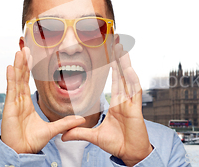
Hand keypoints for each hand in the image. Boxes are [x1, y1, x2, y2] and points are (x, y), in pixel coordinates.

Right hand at [1, 47, 85, 153]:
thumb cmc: (32, 142)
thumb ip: (65, 123)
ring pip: (16, 81)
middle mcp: (19, 101)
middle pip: (21, 78)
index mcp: (27, 104)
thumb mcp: (52, 129)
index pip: (27, 82)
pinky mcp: (9, 108)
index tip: (30, 56)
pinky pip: (11, 91)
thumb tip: (81, 118)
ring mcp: (14, 103)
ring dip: (17, 66)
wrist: (22, 152)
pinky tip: (11, 67)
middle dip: (23, 63)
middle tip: (25, 48)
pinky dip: (11, 78)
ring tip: (19, 52)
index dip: (28, 69)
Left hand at [62, 44, 152, 165]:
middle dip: (119, 59)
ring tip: (122, 50)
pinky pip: (135, 91)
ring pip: (129, 79)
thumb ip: (80, 132)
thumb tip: (63, 135)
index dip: (114, 67)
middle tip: (116, 44)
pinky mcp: (135, 109)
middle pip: (122, 75)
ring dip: (125, 64)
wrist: (130, 153)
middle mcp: (124, 100)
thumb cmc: (118, 144)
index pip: (115, 81)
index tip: (111, 55)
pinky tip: (129, 69)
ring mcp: (131, 103)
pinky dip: (132, 79)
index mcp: (117, 104)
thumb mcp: (95, 136)